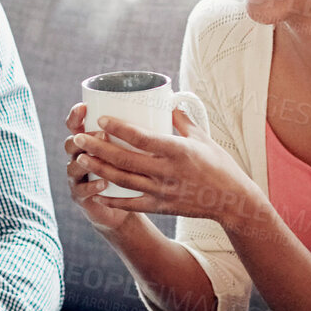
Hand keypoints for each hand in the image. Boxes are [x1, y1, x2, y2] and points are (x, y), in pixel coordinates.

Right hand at [64, 103, 136, 233]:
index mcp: (87, 140)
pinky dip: (93, 187)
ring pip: (75, 167)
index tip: (84, 107)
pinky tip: (104, 184)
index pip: (75, 125)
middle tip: (104, 135)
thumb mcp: (134, 146)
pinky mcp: (82, 197)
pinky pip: (84, 191)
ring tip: (100, 156)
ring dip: (89, 161)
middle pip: (72, 144)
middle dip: (85, 138)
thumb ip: (148, 126)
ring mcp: (77, 178)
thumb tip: (170, 105)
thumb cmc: (128, 168)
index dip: (76, 116)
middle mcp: (77, 157)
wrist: (117, 203)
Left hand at [69, 109, 261, 232]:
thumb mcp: (203, 139)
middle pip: (124, 159)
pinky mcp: (161, 206)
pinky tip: (97, 192)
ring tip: (80, 158)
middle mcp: (167, 172)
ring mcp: (162, 191)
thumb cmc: (220, 166)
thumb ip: (182, 121)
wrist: (231, 201)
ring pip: (123, 180)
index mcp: (178, 151)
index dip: (118, 128)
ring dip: (99, 168)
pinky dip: (113, 199)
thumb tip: (168, 104)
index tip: (101, 119)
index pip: (141, 138)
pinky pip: (132, 203)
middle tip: (78, 137)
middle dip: (97, 147)